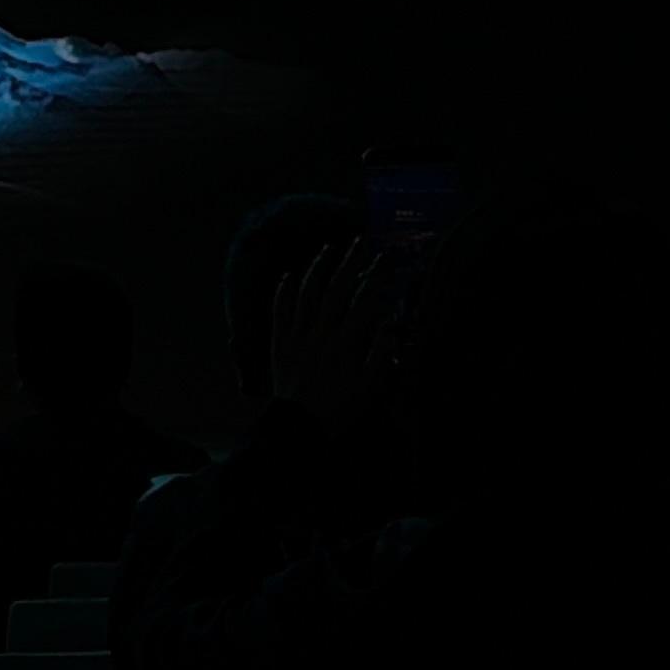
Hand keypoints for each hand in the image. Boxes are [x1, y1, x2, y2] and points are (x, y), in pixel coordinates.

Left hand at [269, 240, 398, 428]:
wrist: (300, 429)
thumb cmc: (340, 411)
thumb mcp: (371, 388)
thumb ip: (382, 354)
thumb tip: (390, 324)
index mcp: (346, 344)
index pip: (364, 302)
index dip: (376, 278)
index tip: (387, 258)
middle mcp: (321, 334)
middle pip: (336, 290)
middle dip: (349, 263)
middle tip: (360, 241)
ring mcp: (297, 337)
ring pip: (306, 295)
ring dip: (317, 269)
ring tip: (328, 249)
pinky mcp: (279, 345)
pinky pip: (279, 313)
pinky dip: (283, 293)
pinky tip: (287, 275)